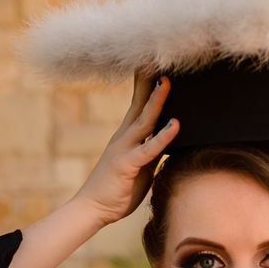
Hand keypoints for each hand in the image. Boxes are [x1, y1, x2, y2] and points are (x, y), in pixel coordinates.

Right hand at [70, 73, 179, 226]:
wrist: (92, 209)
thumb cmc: (117, 191)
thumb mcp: (140, 168)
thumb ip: (152, 153)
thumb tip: (168, 143)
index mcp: (126, 137)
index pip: (138, 105)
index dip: (147, 85)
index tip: (155, 64)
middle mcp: (124, 138)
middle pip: (139, 104)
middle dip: (149, 81)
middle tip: (158, 58)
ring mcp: (124, 149)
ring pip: (144, 120)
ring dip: (157, 101)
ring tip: (167, 82)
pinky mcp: (127, 165)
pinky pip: (149, 149)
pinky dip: (164, 136)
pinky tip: (176, 125)